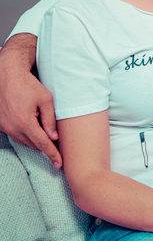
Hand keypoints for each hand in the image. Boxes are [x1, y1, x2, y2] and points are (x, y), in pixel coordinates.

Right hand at [0, 46, 61, 167]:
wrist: (7, 76)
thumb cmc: (29, 85)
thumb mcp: (46, 100)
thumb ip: (50, 119)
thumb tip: (53, 137)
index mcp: (25, 122)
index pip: (42, 144)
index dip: (52, 154)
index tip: (59, 164)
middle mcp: (13, 127)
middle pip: (33, 145)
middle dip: (46, 148)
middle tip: (59, 151)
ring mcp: (5, 127)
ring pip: (24, 141)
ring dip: (36, 142)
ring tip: (49, 141)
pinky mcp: (1, 124)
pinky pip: (16, 136)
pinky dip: (26, 137)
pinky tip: (35, 132)